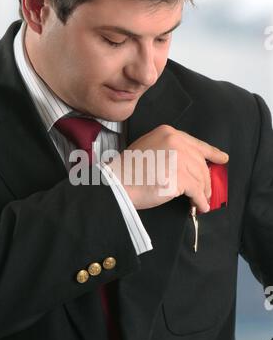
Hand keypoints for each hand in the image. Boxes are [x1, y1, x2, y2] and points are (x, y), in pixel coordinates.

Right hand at [106, 125, 228, 211]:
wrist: (117, 182)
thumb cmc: (128, 169)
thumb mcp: (148, 146)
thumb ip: (168, 149)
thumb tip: (189, 164)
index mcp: (168, 133)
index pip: (196, 144)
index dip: (212, 153)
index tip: (222, 158)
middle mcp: (176, 142)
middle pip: (200, 163)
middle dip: (206, 179)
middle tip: (207, 191)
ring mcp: (178, 159)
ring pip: (200, 178)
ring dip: (203, 192)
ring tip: (202, 200)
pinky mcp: (179, 178)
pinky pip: (197, 191)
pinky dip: (200, 201)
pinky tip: (199, 206)